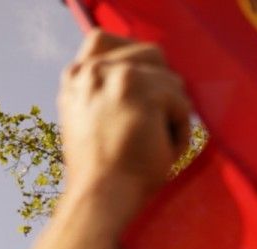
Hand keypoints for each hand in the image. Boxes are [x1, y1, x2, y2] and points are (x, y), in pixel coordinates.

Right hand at [58, 31, 191, 229]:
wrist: (100, 201)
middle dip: (163, 90)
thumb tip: (155, 75)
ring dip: (171, 115)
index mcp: (75, 78)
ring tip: (153, 148)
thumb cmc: (103, 176)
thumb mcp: (95, 125)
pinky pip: (181, 103)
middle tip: (154, 131)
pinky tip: (162, 154)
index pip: (106, 41)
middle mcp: (91, 70)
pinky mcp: (139, 89)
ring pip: (170, 80)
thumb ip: (109, 94)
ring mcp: (115, 76)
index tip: (143, 101)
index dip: (136, 66)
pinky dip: (180, 132)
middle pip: (151, 54)